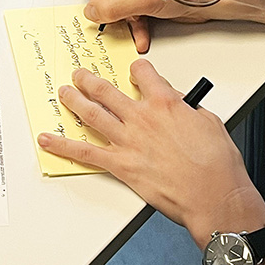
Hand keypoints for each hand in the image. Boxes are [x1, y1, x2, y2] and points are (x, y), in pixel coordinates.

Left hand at [37, 61, 264, 246]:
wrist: (214, 195)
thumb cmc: (217, 164)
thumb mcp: (209, 122)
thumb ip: (188, 108)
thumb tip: (177, 103)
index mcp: (165, 103)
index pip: (143, 74)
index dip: (138, 70)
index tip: (134, 70)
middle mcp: (142, 117)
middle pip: (106, 91)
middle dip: (89, 80)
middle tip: (79, 75)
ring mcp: (128, 140)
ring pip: (92, 114)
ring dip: (73, 101)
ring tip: (63, 93)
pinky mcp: (120, 164)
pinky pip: (85, 153)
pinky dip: (62, 146)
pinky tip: (47, 140)